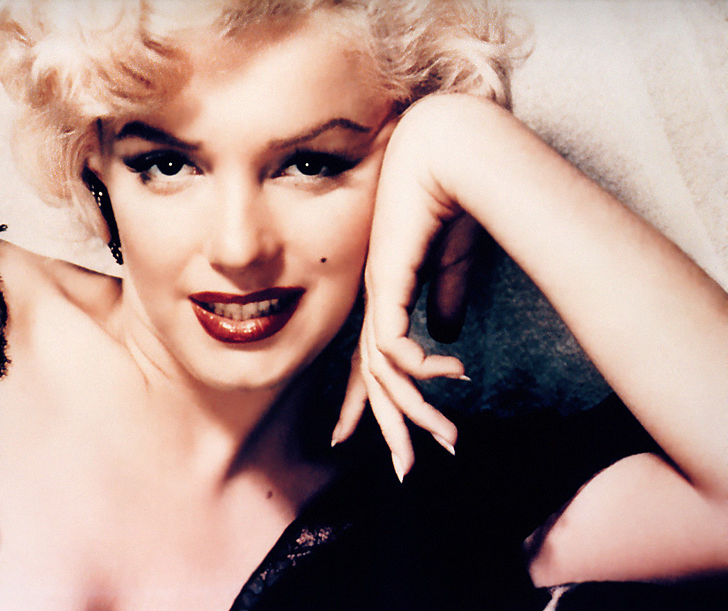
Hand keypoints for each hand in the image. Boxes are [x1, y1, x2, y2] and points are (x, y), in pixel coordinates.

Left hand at [332, 97, 472, 481]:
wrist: (447, 151)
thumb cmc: (452, 197)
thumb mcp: (452, 259)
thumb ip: (445, 296)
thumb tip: (445, 333)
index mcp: (387, 294)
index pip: (373, 358)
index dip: (370, 398)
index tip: (367, 432)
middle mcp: (376, 299)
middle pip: (374, 377)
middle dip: (388, 425)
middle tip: (404, 468)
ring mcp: (378, 291)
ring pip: (385, 371)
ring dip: (414, 411)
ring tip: (440, 443)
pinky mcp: (387, 280)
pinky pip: (394, 340)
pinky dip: (418, 364)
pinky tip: (444, 374)